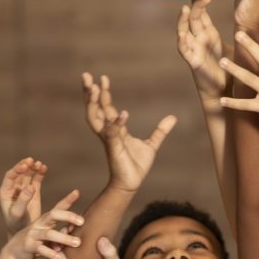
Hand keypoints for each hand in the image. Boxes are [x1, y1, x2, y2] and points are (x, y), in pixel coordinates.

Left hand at [0, 158, 46, 236]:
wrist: (24, 234)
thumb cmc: (17, 224)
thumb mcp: (18, 213)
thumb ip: (23, 200)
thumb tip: (30, 186)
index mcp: (5, 192)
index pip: (10, 176)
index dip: (17, 170)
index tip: (25, 166)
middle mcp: (13, 189)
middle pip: (19, 173)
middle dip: (25, 166)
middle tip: (31, 161)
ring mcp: (23, 190)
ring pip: (28, 175)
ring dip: (33, 168)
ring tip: (40, 164)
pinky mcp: (33, 192)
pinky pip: (36, 180)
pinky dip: (39, 174)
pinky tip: (44, 168)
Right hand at [8, 190, 83, 258]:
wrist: (13, 254)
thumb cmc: (36, 243)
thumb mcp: (48, 235)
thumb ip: (61, 232)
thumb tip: (75, 229)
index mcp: (45, 220)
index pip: (57, 208)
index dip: (67, 200)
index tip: (77, 192)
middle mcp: (38, 224)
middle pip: (53, 215)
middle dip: (68, 216)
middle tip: (82, 221)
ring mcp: (32, 235)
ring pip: (49, 234)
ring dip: (64, 238)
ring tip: (77, 242)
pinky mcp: (28, 246)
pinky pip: (40, 249)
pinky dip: (50, 253)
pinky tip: (60, 257)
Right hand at [82, 72, 176, 192]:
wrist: (132, 183)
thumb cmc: (136, 165)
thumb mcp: (152, 144)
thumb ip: (160, 131)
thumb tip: (173, 118)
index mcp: (115, 129)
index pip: (105, 107)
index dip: (103, 92)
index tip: (102, 77)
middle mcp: (108, 132)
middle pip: (94, 108)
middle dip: (89, 92)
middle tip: (86, 75)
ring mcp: (109, 140)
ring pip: (95, 119)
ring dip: (93, 104)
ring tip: (93, 89)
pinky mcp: (114, 150)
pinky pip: (112, 134)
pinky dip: (117, 124)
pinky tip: (123, 114)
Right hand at [177, 0, 232, 105]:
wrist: (225, 92)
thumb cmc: (230, 70)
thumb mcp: (235, 47)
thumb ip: (240, 33)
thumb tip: (252, 18)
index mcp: (210, 35)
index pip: (203, 14)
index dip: (202, 2)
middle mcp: (200, 40)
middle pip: (193, 18)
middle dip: (194, 5)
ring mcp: (195, 50)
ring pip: (184, 31)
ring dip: (183, 21)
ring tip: (184, 8)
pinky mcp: (194, 62)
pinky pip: (184, 51)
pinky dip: (182, 42)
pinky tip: (181, 34)